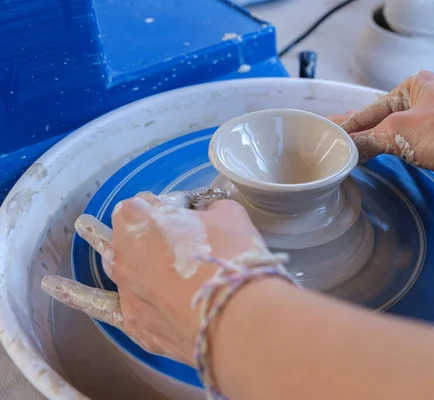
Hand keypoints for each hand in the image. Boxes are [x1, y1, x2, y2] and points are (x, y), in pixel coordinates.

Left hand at [42, 190, 270, 365]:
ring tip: (86, 228)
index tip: (190, 216)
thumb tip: (207, 216)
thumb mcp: (230, 216)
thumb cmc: (231, 258)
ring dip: (107, 245)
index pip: (148, 203)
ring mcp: (125, 286)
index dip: (170, 208)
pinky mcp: (134, 320)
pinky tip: (53, 285)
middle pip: (127, 231)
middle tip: (170, 233)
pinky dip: (76, 294)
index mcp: (141, 216)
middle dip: (144, 227)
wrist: (234, 316)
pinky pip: (101, 305)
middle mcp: (123, 249)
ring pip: (112, 260)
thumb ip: (211, 211)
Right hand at [331, 71, 433, 205]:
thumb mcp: (399, 131)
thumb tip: (344, 149)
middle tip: (327, 151)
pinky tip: (376, 169)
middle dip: (356, 139)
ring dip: (373, 153)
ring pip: (394, 142)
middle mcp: (423, 106)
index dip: (344, 127)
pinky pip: (408, 157)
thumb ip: (367, 140)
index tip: (322, 138)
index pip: (367, 111)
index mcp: (412, 88)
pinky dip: (391, 163)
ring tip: (344, 162)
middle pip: (379, 125)